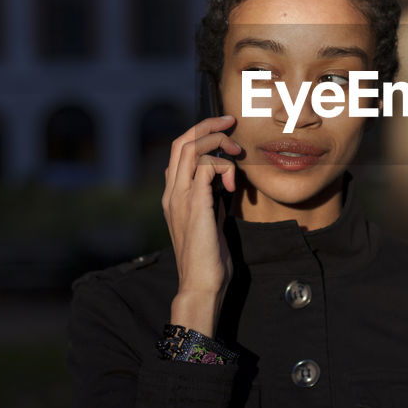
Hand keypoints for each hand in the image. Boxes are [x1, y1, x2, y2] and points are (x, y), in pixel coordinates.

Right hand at [161, 114, 242, 334]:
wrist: (201, 285)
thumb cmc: (208, 258)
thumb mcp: (210, 220)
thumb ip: (211, 199)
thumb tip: (222, 181)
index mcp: (173, 195)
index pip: (179, 150)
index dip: (201, 133)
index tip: (226, 130)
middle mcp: (171, 192)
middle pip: (181, 140)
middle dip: (208, 126)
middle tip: (231, 122)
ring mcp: (180, 197)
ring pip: (190, 148)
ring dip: (217, 143)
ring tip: (236, 156)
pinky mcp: (194, 205)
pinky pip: (205, 167)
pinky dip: (222, 167)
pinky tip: (232, 185)